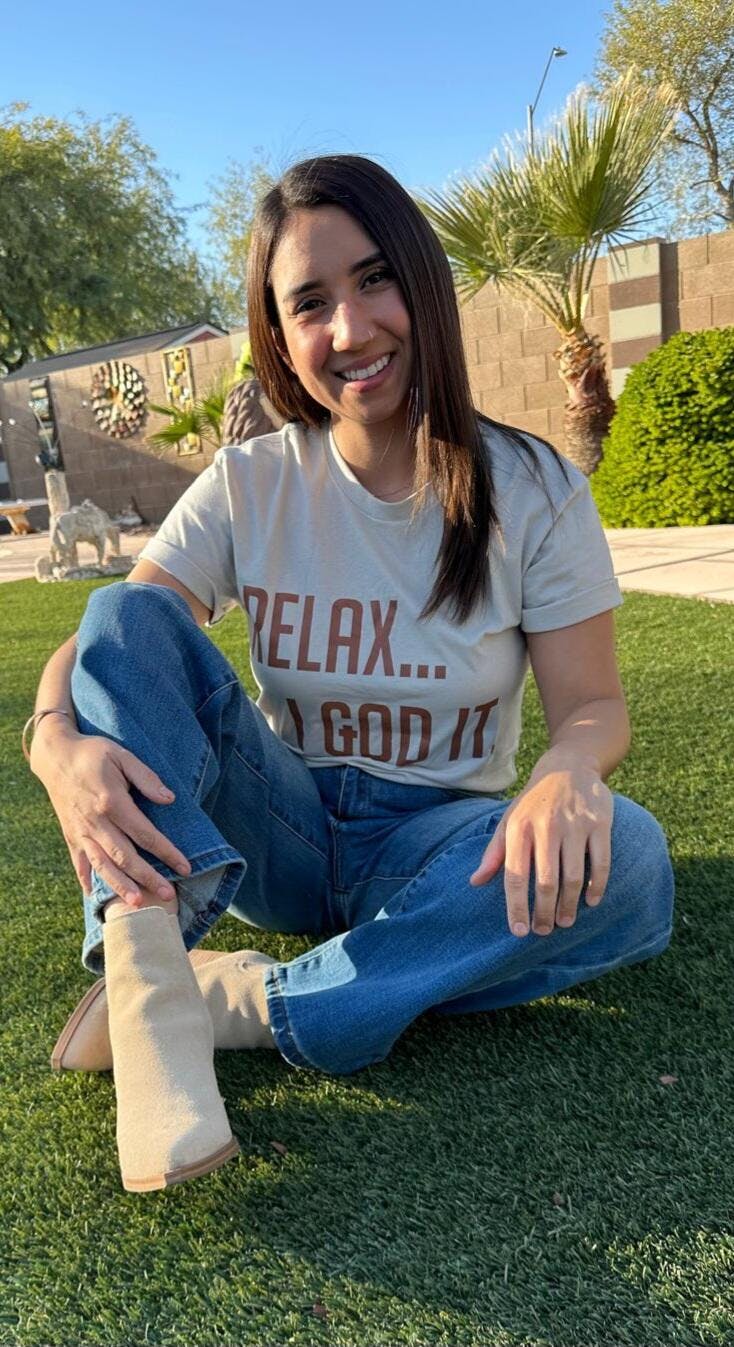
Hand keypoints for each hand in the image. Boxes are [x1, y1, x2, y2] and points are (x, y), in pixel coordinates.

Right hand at [30, 720, 190, 905]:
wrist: (55, 755)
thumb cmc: (94, 753)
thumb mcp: (122, 755)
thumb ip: (146, 777)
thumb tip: (169, 799)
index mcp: (111, 802)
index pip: (144, 833)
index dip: (166, 851)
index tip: (185, 866)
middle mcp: (95, 822)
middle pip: (124, 856)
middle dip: (147, 877)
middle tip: (167, 894)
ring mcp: (81, 831)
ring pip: (102, 864)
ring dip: (120, 885)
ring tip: (137, 903)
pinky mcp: (70, 834)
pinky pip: (78, 861)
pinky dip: (86, 878)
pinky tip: (94, 895)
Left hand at [469, 752, 612, 936]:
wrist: (569, 766)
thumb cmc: (534, 802)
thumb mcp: (509, 820)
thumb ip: (494, 852)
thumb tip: (475, 882)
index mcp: (519, 828)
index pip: (515, 876)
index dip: (516, 907)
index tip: (519, 931)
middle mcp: (546, 826)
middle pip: (545, 881)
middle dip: (544, 912)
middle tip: (543, 931)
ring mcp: (575, 824)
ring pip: (573, 876)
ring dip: (569, 905)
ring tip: (564, 922)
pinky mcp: (600, 823)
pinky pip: (600, 862)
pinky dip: (596, 886)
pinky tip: (590, 901)